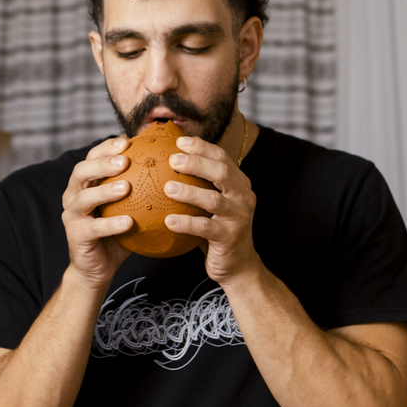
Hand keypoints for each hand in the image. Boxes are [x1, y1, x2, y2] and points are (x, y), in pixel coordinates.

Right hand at [61, 137, 134, 288]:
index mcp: (85, 184)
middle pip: (81, 171)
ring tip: (126, 187)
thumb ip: (142, 188)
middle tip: (125, 160)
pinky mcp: (76, 236)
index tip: (127, 142)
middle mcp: (73, 196)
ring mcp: (72, 216)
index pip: (91, 157)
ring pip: (83, 198)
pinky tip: (128, 222)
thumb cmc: (118, 233)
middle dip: (102, 163)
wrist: (98, 267)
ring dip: (105, 191)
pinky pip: (94, 228)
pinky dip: (111, 224)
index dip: (106, 147)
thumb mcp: (129, 206)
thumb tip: (173, 168)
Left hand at [164, 136, 262, 284]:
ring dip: (189, 192)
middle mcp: (243, 197)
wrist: (238, 265)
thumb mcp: (211, 204)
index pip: (222, 158)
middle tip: (173, 159)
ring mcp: (238, 218)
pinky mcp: (230, 238)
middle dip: (197, 163)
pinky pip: (206, 228)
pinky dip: (186, 223)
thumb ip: (198, 184)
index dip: (202, 147)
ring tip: (167, 188)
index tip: (179, 141)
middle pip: (222, 172)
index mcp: (239, 184)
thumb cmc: (216, 229)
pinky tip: (168, 221)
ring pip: (214, 200)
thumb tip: (164, 161)